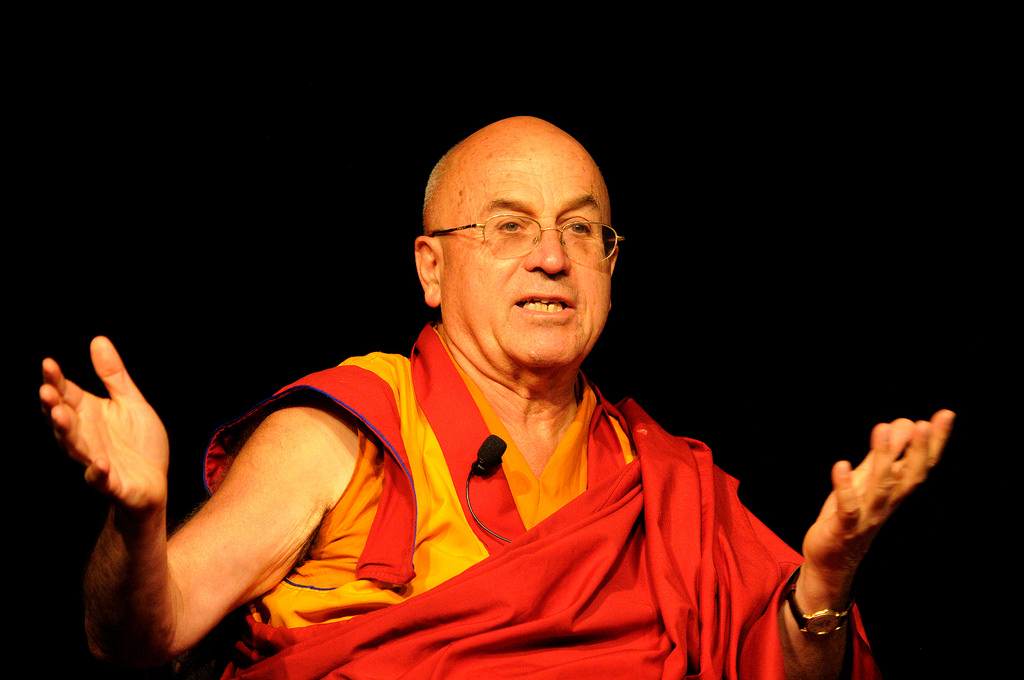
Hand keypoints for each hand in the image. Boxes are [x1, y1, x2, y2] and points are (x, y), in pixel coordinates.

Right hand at [40, 337, 169, 512]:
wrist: (153, 482)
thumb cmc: (137, 442)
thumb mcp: (129, 402)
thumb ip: (113, 376)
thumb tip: (98, 340)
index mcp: (88, 414)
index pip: (66, 394)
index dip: (56, 381)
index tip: (48, 363)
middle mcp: (85, 437)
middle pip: (63, 420)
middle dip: (53, 406)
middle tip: (46, 390)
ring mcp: (95, 460)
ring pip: (74, 447)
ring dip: (66, 433)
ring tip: (60, 415)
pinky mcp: (112, 483)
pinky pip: (101, 479)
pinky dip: (97, 473)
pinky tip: (97, 464)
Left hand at [800, 410, 954, 597]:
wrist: (831, 559)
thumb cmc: (851, 515)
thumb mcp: (868, 480)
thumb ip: (885, 455)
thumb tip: (906, 423)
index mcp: (895, 491)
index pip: (921, 464)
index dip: (935, 442)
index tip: (946, 415)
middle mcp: (888, 504)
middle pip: (910, 477)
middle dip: (918, 451)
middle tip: (923, 424)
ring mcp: (868, 517)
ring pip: (881, 489)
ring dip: (883, 460)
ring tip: (882, 430)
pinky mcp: (845, 528)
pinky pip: (849, 508)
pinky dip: (845, 487)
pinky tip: (842, 465)